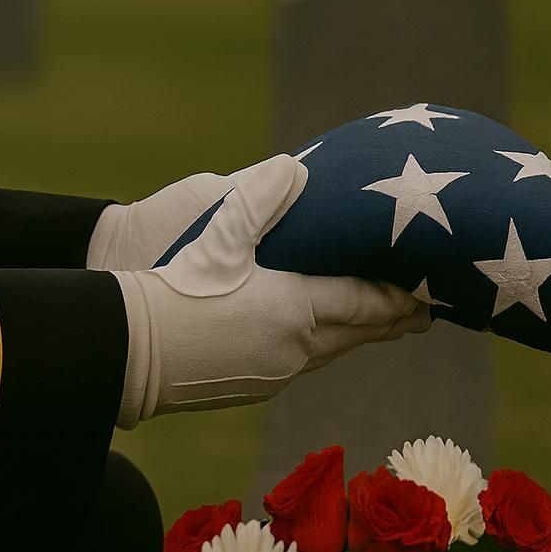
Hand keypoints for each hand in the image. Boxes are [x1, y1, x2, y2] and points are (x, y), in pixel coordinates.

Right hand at [112, 154, 428, 426]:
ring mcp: (273, 373)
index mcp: (296, 310)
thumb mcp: (219, 235)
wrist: (123, 348)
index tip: (427, 292)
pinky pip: (304, 364)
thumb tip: (296, 165)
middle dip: (391, 321)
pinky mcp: (251, 386)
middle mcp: (295, 349)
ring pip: (332, 352)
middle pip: (357, 333)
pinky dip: (326, 348)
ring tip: (385, 326)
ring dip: (359, 337)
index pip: (363, 303)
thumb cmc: (173, 286)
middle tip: (424, 313)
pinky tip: (323, 340)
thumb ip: (260, 198)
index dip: (397, 298)